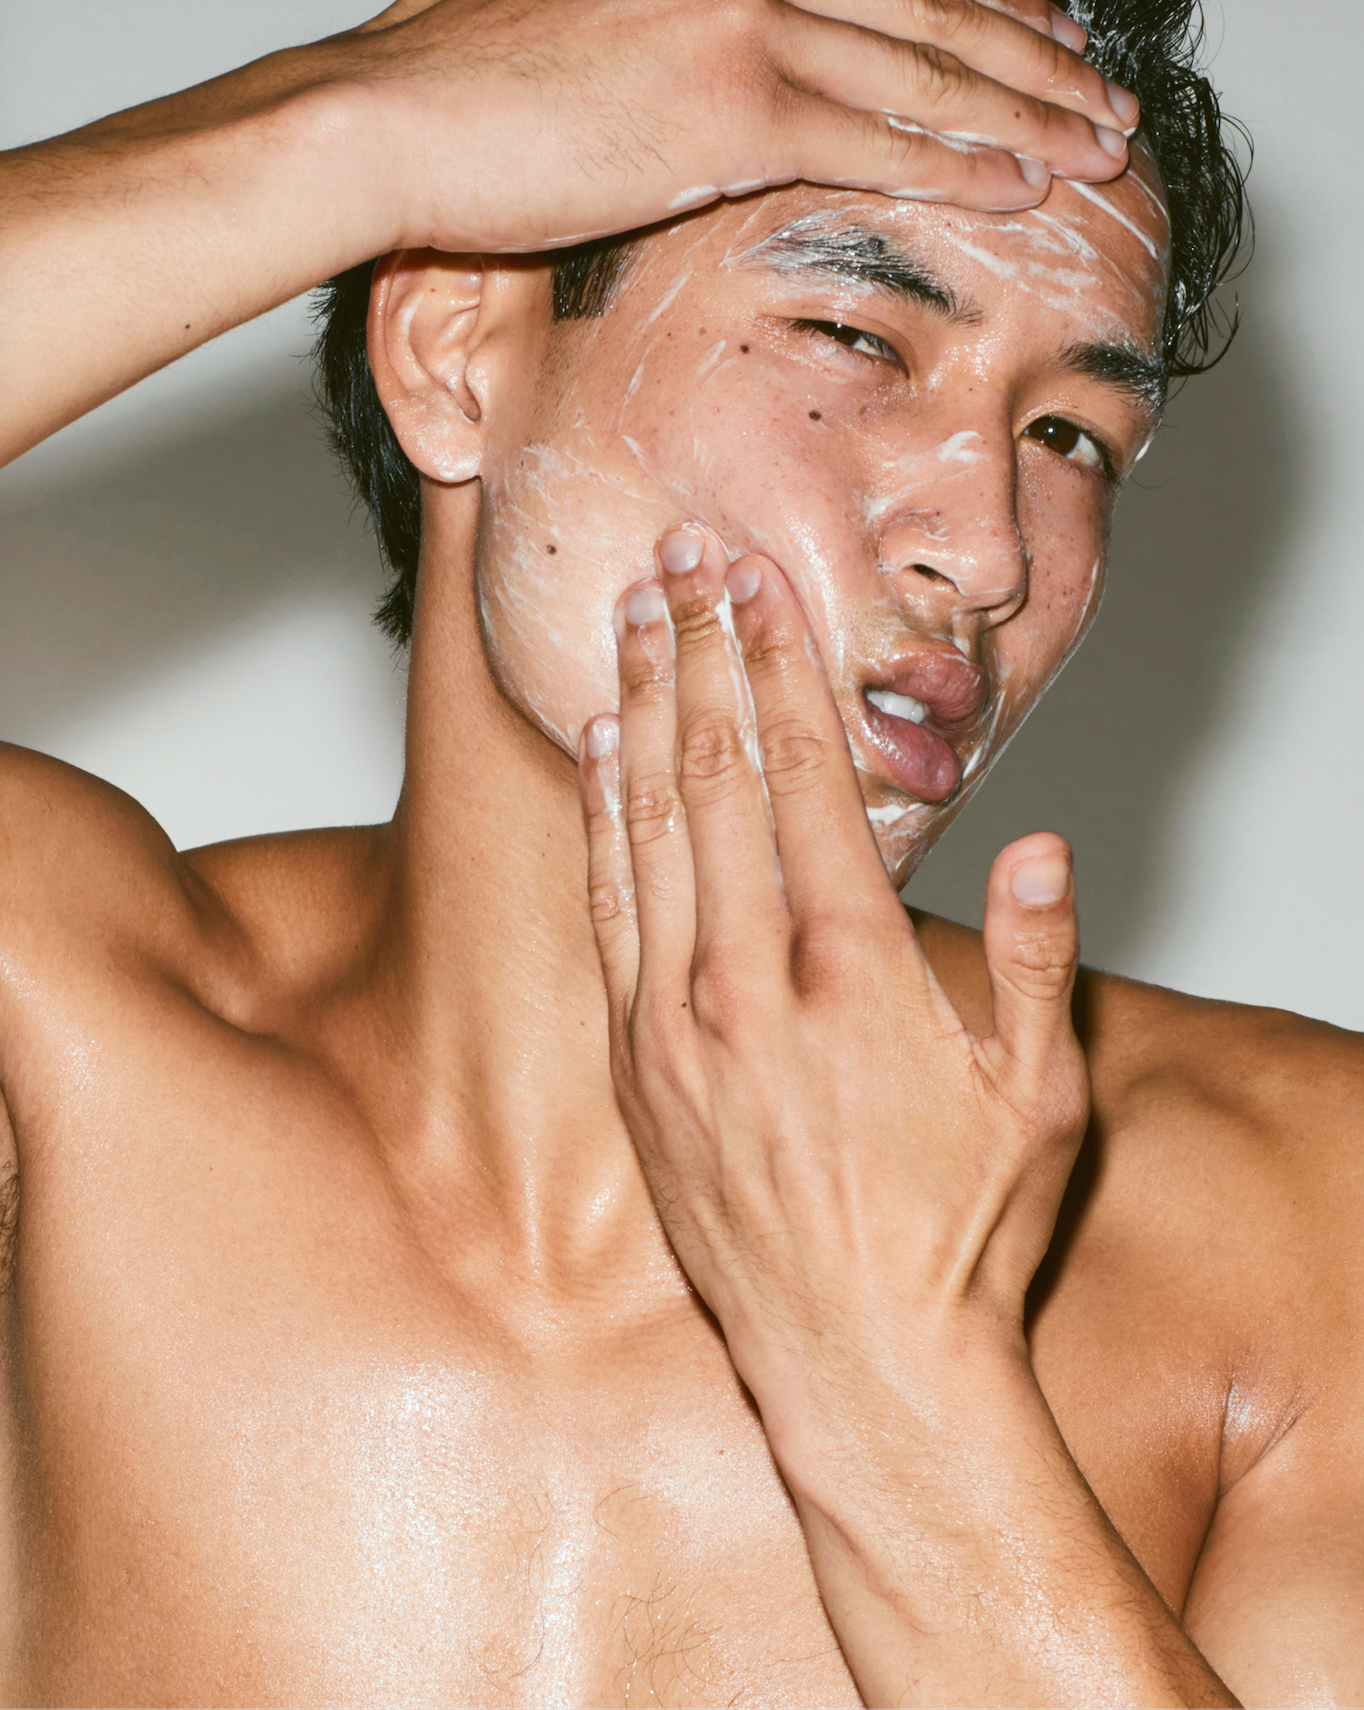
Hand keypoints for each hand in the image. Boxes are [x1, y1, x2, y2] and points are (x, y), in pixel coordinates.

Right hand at [348, 0, 1138, 252]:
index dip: (981, 3)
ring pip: (924, 65)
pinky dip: (959, 160)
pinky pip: (876, 136)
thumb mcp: (581, 26)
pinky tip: (1021, 183)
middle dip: (1032, 55)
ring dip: (1026, 110)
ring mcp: (744, 18)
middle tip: (1101, 99)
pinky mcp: (729, 102)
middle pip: (929, 3)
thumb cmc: (463, 86)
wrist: (392, 121)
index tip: (1045, 36)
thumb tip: (698, 76)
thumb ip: (667, 37)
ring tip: (1096, 150)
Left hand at [577, 524, 1089, 1414]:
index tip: (755, 587)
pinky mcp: (638, 1068)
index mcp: (854, 973)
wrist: (858, 1365)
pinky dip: (602, 821)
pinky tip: (599, 752)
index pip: (800, 781)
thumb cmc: (956, 1236)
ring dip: (641, 712)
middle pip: (714, 778)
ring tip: (630, 616)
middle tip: (681, 558)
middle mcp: (750, 984)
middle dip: (698, 654)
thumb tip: (1038, 845)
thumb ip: (1035, 958)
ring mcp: (678, 1025)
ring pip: (648, 829)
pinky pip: (609, 914)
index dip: (774, 670)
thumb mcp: (1040, 1097)